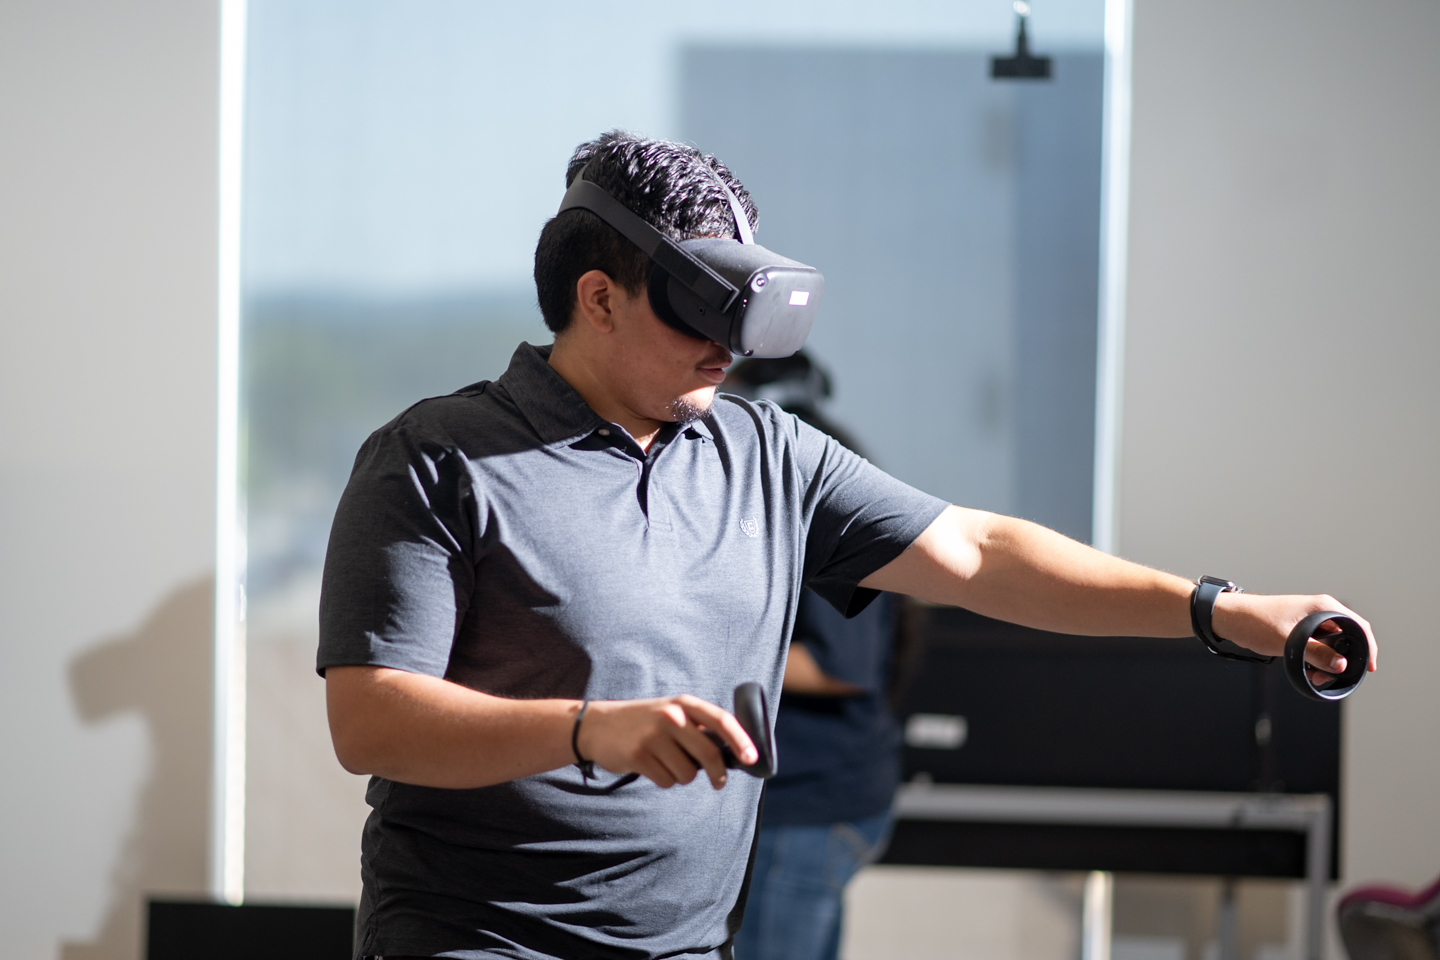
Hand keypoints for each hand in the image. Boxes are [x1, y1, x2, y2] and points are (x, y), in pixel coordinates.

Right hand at [575, 695, 757, 789]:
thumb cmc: (644, 722)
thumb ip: (697, 728)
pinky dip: (663, 780)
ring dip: (681, 776)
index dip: (740, 741)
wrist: (599, 725)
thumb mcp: (671, 712)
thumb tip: (732, 754)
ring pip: (687, 774)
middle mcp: (671, 716)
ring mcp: (653, 736)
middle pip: (709, 754)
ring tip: (665, 762)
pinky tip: (650, 766)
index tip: (751, 759)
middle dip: (718, 774)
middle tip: (719, 782)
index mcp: (684, 703)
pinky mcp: (639, 756)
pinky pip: (666, 781)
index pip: (721, 720)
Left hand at [1212, 592, 1376, 683]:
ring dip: (1329, 662)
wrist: (1229, 618)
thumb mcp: (1287, 641)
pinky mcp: (1300, 629)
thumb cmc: (1254, 622)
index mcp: (1322, 607)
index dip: (1368, 647)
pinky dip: (1318, 659)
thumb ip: (1316, 653)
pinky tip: (1309, 671)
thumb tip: (1341, 665)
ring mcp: (1310, 620)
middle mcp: (1320, 611)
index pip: (1359, 626)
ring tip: (1317, 677)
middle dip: (1344, 659)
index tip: (1367, 668)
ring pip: (1332, 644)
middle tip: (1333, 677)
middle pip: (1348, 637)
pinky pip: (1318, 645)